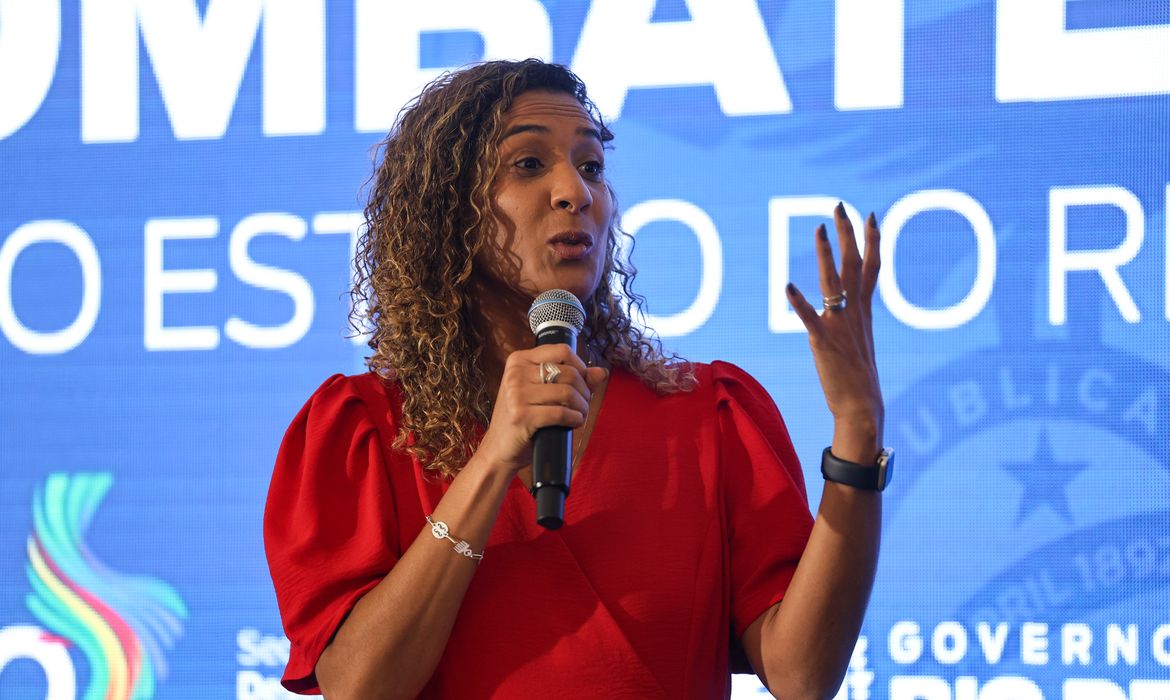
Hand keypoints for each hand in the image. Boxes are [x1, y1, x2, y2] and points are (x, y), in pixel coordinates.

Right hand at [476, 344, 608, 473]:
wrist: (499, 448)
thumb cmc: (523, 418)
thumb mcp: (542, 392)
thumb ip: (572, 379)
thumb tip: (601, 372)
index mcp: (519, 360)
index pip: (561, 351)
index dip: (580, 366)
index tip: (584, 381)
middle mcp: (516, 374)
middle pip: (568, 373)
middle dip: (584, 390)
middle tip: (584, 403)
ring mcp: (516, 394)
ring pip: (567, 393)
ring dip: (582, 406)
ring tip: (580, 414)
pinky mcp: (522, 416)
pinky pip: (561, 413)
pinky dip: (574, 418)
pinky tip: (574, 422)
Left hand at [785, 203, 883, 462]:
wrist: (862, 406)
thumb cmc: (860, 380)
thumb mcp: (860, 342)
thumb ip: (853, 321)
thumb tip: (844, 310)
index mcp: (865, 312)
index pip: (872, 267)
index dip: (872, 240)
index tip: (871, 215)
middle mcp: (855, 313)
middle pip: (854, 264)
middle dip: (848, 233)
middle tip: (841, 206)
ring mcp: (840, 325)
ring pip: (832, 282)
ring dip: (825, 254)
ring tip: (818, 229)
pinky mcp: (823, 342)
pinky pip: (809, 317)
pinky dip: (798, 301)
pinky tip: (787, 285)